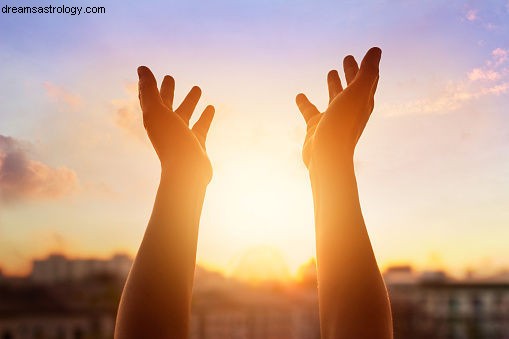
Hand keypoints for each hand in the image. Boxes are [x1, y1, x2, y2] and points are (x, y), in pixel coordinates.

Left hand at [137, 66, 214, 182]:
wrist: (187, 172)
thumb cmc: (171, 141)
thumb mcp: (157, 112)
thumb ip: (149, 90)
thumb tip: (141, 68)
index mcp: (154, 120)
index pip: (148, 99)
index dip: (147, 86)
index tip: (147, 73)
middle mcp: (166, 128)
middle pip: (165, 105)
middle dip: (167, 92)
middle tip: (170, 77)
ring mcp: (181, 136)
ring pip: (185, 114)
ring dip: (189, 101)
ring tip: (197, 88)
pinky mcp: (196, 144)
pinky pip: (200, 126)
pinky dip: (205, 116)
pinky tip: (211, 107)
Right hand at [296, 47, 380, 169]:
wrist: (326, 156)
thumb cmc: (343, 124)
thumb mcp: (357, 93)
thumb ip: (367, 71)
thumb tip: (377, 49)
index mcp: (363, 102)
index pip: (369, 80)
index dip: (368, 66)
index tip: (368, 53)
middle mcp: (349, 110)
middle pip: (353, 87)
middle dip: (352, 72)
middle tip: (347, 58)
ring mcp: (333, 118)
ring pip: (335, 97)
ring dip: (334, 84)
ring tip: (331, 71)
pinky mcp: (316, 127)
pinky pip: (310, 111)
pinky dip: (306, 102)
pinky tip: (299, 95)